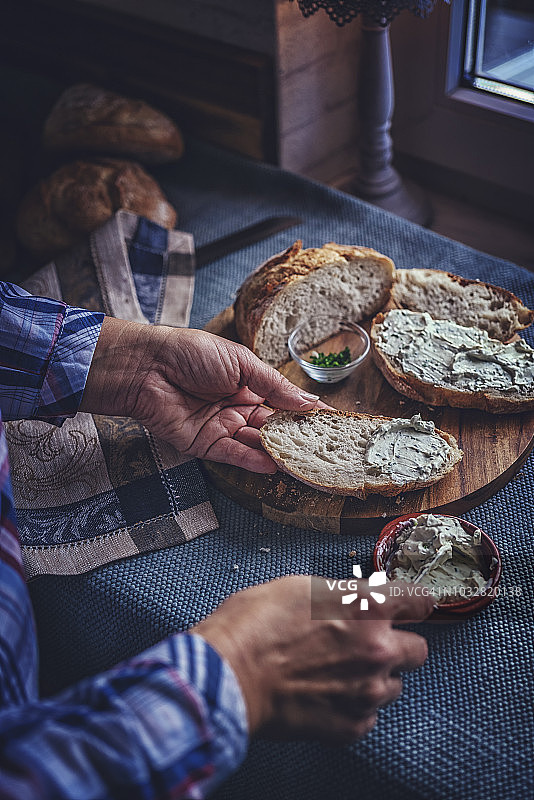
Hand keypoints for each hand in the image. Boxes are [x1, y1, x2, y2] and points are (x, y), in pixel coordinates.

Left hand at [80, 317, 322, 471]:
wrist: (147, 366)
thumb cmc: (190, 353)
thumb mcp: (241, 361)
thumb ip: (274, 385)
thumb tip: (307, 402)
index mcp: (249, 385)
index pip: (284, 403)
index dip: (307, 413)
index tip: (333, 422)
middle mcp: (238, 408)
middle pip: (274, 427)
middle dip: (297, 437)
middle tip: (323, 447)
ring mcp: (223, 427)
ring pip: (257, 444)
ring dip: (279, 452)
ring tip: (304, 460)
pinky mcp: (205, 444)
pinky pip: (233, 455)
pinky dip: (253, 461)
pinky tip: (273, 465)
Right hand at [194, 575, 432, 741]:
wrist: (227, 676)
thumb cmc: (254, 626)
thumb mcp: (300, 587)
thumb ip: (341, 595)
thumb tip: (355, 599)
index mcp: (368, 608)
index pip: (421, 601)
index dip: (414, 602)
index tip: (411, 606)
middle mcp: (377, 649)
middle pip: (418, 649)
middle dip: (396, 644)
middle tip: (367, 642)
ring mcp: (367, 691)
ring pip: (394, 684)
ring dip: (374, 677)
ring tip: (337, 671)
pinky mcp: (352, 724)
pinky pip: (370, 714)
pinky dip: (354, 705)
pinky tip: (326, 693)